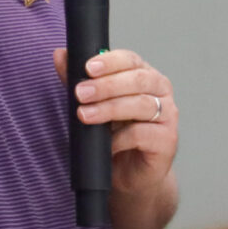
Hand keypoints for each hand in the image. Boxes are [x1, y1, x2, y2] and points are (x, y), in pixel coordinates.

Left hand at [56, 46, 178, 203]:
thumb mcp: (94, 104)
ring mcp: (167, 115)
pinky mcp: (167, 140)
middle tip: (80, 93)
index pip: (131, 60)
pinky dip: (120, 138)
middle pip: (138, 79)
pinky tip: (107, 143)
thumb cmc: (115, 134)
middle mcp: (160, 91)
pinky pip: (142, 134)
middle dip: (106, 85)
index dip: (110, 62)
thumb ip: (79, 79)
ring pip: (141, 104)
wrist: (130, 174)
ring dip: (109, 109)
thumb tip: (60, 55)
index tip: (87, 68)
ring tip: (85, 115)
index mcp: (144, 75)